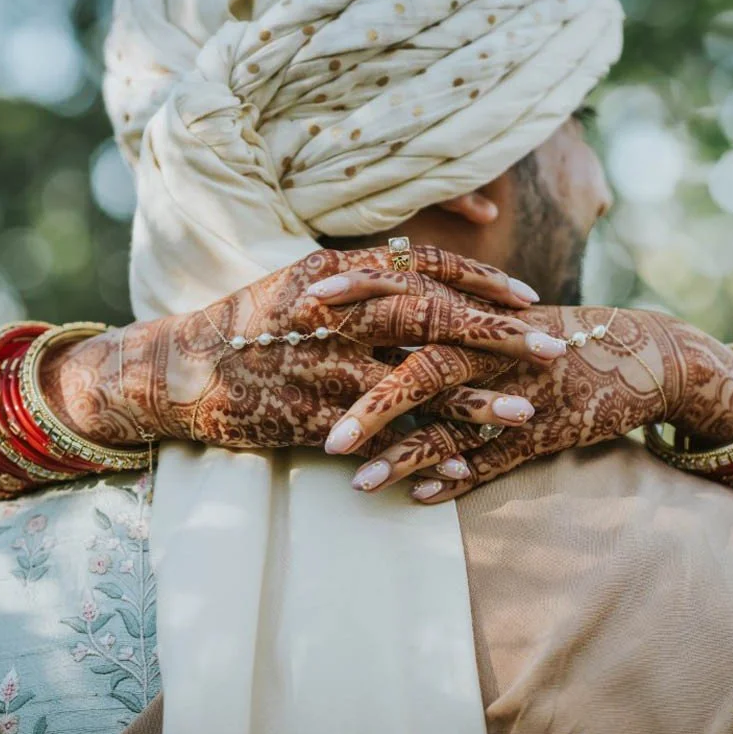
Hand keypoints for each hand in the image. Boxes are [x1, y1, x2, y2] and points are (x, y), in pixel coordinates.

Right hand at [119, 247, 566, 451]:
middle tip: (553, 347)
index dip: (480, 280)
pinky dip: (426, 449)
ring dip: (475, 398)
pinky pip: (383, 435)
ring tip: (526, 411)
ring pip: (416, 381)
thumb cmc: (247, 324)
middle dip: (497, 334)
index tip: (527, 297)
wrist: (180, 369)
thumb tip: (414, 266)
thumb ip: (360, 277)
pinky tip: (466, 467)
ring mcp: (326, 365)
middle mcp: (336, 312)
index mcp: (337, 272)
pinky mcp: (314, 415)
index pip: (423, 267)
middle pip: (432, 318)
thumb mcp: (301, 283)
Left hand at [343, 307, 732, 501]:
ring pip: (452, 419)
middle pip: (419, 365)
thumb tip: (379, 315)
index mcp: (474, 312)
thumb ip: (445, 317)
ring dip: (402, 452)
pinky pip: (493, 457)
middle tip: (320, 426)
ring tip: (355, 481)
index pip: (407, 292)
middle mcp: (491, 347)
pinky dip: (456, 477)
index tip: (301, 305)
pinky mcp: (544, 427)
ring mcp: (516, 389)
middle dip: (367, 396)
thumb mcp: (499, 318)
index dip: (355, 295)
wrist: (644, 355)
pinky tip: (417, 498)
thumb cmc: (556, 337)